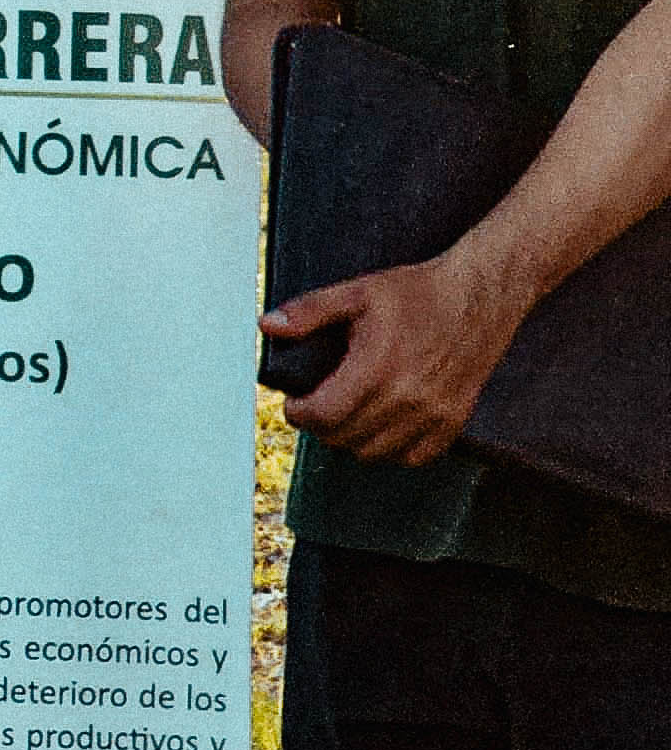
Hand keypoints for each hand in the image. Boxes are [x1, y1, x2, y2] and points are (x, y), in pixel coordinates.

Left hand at [265, 251, 537, 464]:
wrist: (481, 296)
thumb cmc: (416, 292)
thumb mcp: (356, 292)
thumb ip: (309, 311)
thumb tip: (267, 326)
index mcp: (377, 368)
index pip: (323, 416)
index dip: (299, 414)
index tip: (294, 404)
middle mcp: (408, 399)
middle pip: (344, 438)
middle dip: (320, 426)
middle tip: (316, 406)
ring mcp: (435, 414)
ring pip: (375, 453)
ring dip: (351, 440)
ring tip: (344, 416)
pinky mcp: (455, 420)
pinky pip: (414, 456)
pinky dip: (391, 449)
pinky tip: (381, 426)